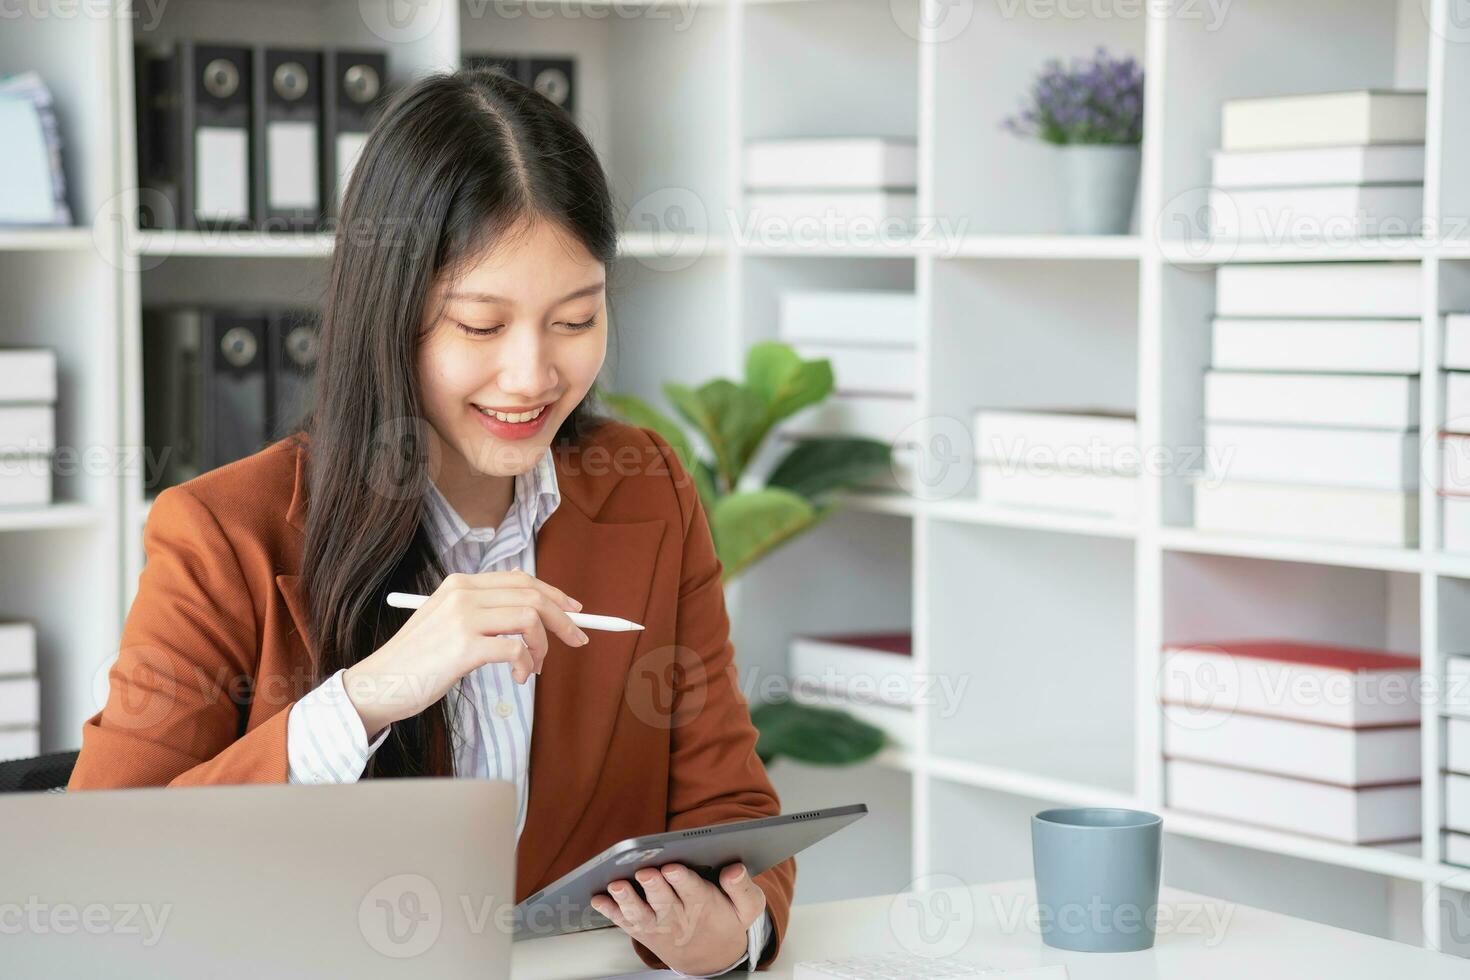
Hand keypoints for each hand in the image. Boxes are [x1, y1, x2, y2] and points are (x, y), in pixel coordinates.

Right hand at [342, 569, 589, 737]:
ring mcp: (463, 618)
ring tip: (535, 667)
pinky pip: (515, 650)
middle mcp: (463, 594)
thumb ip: (483, 610)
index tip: (575, 611)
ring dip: (543, 646)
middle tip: (577, 640)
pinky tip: (519, 677)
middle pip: (532, 595)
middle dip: (563, 619)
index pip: (521, 579)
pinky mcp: (463, 647)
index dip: (554, 594)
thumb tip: (533, 612)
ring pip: (530, 619)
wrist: (380, 683)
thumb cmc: (418, 659)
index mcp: (461, 583)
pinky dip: (526, 665)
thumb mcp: (448, 620)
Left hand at [591, 862, 765, 974]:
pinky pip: (623, 922)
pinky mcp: (642, 929)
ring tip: (616, 886)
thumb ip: (742, 888)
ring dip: (626, 899)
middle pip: (663, 900)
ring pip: (640, 913)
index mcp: (704, 904)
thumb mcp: (746, 908)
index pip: (693, 891)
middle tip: (645, 872)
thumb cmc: (726, 921)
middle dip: (653, 886)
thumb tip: (734, 869)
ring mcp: (657, 924)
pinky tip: (597, 899)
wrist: (709, 957)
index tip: (673, 868)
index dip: (682, 880)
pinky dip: (609, 912)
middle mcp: (677, 915)